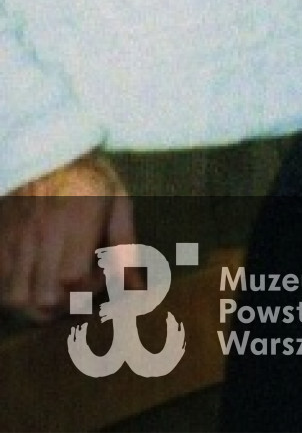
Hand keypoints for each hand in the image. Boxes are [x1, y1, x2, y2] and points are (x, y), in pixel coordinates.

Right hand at [0, 152, 132, 319]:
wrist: (43, 149)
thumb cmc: (88, 175)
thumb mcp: (117, 200)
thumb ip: (125, 243)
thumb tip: (136, 285)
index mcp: (75, 221)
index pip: (74, 278)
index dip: (91, 286)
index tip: (100, 273)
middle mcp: (40, 235)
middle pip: (42, 298)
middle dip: (66, 305)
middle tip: (77, 290)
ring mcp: (13, 240)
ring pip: (15, 299)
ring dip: (36, 305)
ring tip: (53, 291)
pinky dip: (14, 294)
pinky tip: (31, 282)